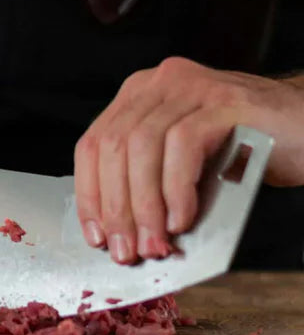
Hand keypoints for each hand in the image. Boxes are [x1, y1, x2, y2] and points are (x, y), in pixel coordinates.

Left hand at [74, 56, 303, 262]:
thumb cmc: (246, 151)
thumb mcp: (185, 166)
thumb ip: (151, 184)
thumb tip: (121, 233)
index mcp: (139, 97)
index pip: (93, 145)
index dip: (89, 194)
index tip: (95, 236)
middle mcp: (160, 84)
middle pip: (112, 147)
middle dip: (116, 207)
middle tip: (127, 250)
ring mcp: (192, 87)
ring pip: (142, 146)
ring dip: (144, 205)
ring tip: (155, 242)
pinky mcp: (224, 100)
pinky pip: (183, 145)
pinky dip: (177, 189)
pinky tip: (183, 218)